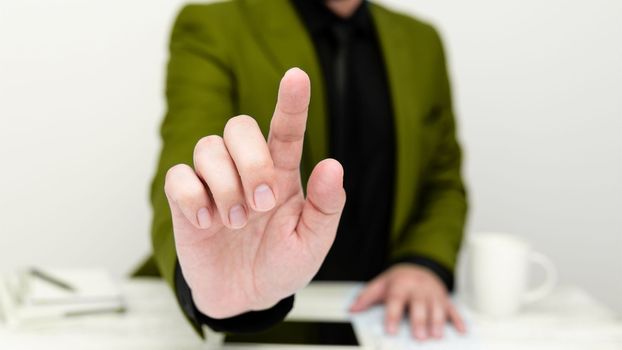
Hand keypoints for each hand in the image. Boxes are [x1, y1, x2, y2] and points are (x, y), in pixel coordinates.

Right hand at [164, 68, 345, 317]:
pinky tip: (208, 224)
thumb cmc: (281, 264)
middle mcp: (246, 170)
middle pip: (239, 127)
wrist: (245, 297)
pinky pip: (179, 177)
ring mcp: (214, 183)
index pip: (286, 129)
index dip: (291, 102)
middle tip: (262, 205)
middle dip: (251, 161)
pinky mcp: (186, 202)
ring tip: (235, 223)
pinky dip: (194, 199)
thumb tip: (332, 165)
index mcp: (282, 174)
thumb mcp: (312, 243)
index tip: (296, 76)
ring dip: (226, 185)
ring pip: (207, 147)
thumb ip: (326, 207)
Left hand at [350, 264, 465, 339]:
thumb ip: (366, 297)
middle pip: (419, 305)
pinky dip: (458, 320)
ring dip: (438, 321)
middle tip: (419, 337)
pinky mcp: (444, 299)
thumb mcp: (380, 284)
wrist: (418, 266)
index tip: (390, 330)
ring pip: (437, 307)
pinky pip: (453, 309)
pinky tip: (462, 330)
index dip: (392, 315)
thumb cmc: (398, 280)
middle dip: (420, 321)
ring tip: (437, 335)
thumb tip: (352, 309)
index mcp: (401, 285)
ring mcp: (433, 293)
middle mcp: (418, 288)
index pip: (396, 300)